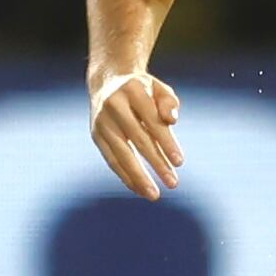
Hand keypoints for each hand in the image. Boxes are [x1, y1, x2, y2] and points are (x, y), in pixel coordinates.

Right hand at [91, 70, 182, 199]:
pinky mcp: (95, 134)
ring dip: (138, 176)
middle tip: (173, 183)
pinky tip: (139, 189)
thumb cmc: (143, 89)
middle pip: (138, 139)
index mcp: (133, 90)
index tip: (180, 162)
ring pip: (121, 153)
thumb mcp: (159, 88)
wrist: (108, 81)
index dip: (166, 142)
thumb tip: (172, 121)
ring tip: (154, 194)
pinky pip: (111, 159)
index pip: (152, 120)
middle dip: (156, 163)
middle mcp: (114, 105)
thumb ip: (169, 103)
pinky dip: (125, 175)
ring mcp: (101, 121)